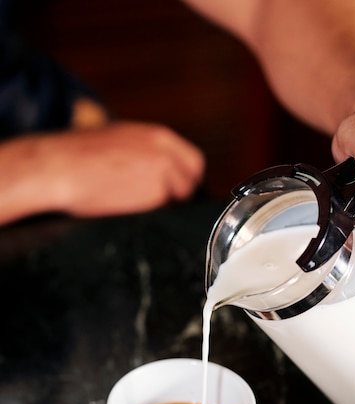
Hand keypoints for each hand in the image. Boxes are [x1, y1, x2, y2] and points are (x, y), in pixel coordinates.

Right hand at [52, 121, 205, 216]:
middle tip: (160, 203)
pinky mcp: (157, 195)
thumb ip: (144, 149)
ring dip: (164, 206)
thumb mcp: (118, 137)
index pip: (193, 161)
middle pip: (193, 181)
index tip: (176, 189)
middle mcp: (166, 151)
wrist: (59, 166)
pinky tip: (127, 209)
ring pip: (179, 200)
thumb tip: (152, 166)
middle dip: (180, 194)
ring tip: (133, 204)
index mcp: (158, 135)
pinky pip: (164, 212)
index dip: (186, 178)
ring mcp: (165, 173)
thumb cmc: (77, 154)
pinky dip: (151, 215)